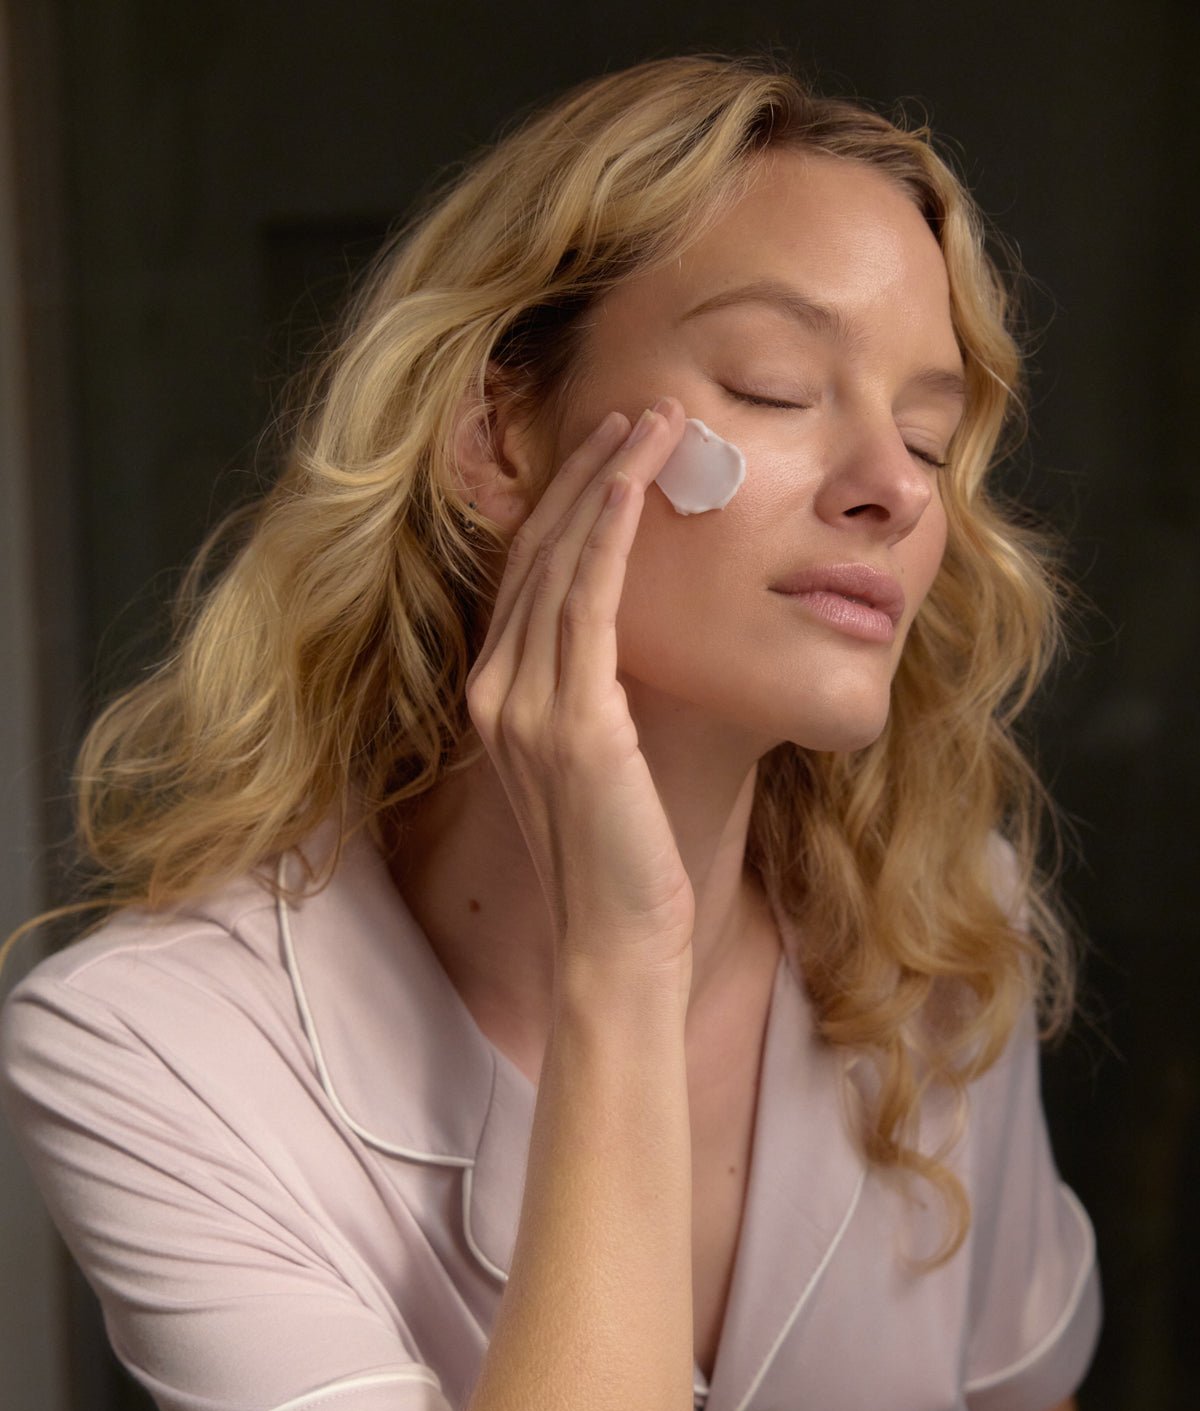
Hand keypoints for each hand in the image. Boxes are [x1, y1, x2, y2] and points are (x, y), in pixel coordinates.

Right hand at [464, 397, 694, 973]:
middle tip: (638, 408)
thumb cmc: (620, 861)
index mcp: (498, 699)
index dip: (566, 503)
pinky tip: (634, 481)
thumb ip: (592, 698)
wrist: (612, 942)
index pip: (528, 576)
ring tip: (653, 421)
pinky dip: (608, 535)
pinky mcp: (572, 722)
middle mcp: (497, 692)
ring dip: (605, 481)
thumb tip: (629, 644)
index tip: (612, 446)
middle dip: (586, 471)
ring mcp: (526, 706)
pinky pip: (586, 604)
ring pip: (560, 563)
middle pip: (537, 553)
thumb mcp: (596, 764)